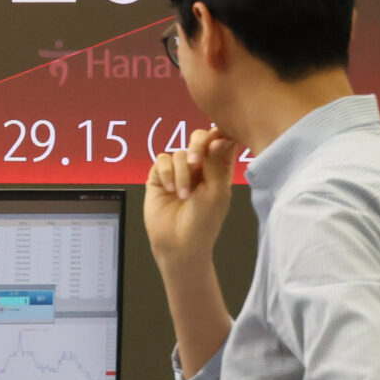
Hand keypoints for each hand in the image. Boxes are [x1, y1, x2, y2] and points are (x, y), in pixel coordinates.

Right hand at [143, 125, 240, 270]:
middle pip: (198, 139)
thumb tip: (218, 136)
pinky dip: (166, 173)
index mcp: (219, 170)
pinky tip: (169, 190)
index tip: (217, 142)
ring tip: (182, 195)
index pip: (220, 142)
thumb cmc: (203, 222)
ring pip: (178, 153)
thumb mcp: (216, 191)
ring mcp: (178, 172)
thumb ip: (216, 162)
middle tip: (196, 161)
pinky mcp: (159, 178)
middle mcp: (199, 168)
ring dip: (181, 173)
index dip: (218, 136)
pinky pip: (161, 161)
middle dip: (196, 146)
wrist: (178, 243)